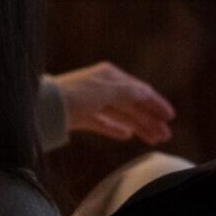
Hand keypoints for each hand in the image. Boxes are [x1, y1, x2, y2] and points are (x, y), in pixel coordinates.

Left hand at [52, 62, 175, 143]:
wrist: (44, 107)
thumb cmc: (76, 94)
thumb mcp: (108, 89)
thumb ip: (130, 92)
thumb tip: (148, 93)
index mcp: (111, 76)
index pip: (140, 91)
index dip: (156, 103)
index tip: (171, 117)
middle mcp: (103, 86)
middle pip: (132, 104)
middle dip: (150, 119)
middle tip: (165, 136)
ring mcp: (92, 102)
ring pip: (121, 115)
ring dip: (139, 126)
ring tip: (152, 140)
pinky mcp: (81, 117)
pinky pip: (104, 123)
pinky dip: (116, 128)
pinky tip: (127, 136)